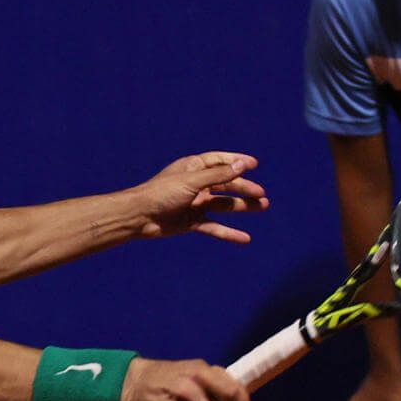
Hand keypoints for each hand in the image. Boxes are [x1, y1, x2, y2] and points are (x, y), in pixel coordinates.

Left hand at [128, 153, 268, 243]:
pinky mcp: (191, 222)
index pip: (219, 161)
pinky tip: (244, 239)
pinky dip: (228, 232)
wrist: (138, 217)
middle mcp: (195, 184)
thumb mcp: (192, 182)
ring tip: (262, 207)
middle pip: (226, 184)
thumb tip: (243, 165)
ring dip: (242, 207)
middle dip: (244, 189)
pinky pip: (214, 226)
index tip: (254, 164)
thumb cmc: (161, 193)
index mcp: (193, 168)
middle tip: (262, 195)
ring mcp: (194, 204)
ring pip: (223, 205)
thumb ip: (218, 175)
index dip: (236, 162)